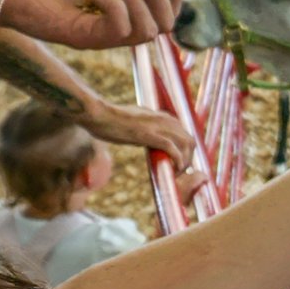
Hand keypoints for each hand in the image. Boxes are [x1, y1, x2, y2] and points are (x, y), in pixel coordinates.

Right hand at [75, 99, 193, 167]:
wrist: (99, 115)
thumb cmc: (112, 119)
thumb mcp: (136, 121)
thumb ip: (146, 128)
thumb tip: (145, 138)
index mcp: (163, 116)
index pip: (184, 134)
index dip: (185, 151)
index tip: (180, 163)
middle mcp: (165, 119)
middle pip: (190, 140)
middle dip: (189, 158)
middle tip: (180, 172)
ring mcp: (158, 126)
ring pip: (186, 144)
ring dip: (185, 162)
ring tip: (177, 173)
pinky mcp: (150, 135)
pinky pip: (172, 149)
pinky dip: (177, 161)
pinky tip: (174, 170)